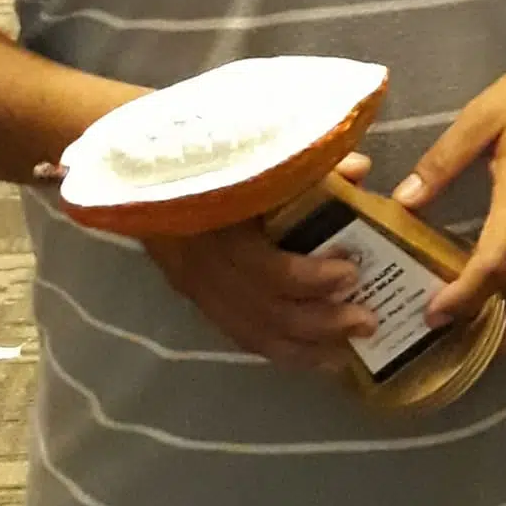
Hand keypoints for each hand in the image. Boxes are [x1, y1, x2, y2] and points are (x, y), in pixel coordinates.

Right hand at [143, 153, 374, 371]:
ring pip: (250, 333)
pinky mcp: (192, 297)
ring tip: (344, 355)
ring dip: (301, 349)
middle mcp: (202, 265)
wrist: (138, 164)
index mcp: (217, 225)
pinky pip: (236, 332)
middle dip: (320, 323)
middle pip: (265, 311)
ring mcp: (194, 286)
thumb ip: (306, 161)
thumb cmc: (203, 152)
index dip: (312, 278)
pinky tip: (306, 353)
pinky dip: (274, 346)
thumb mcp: (254, 150)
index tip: (352, 271)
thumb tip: (360, 169)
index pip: (267, 269)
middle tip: (367, 322)